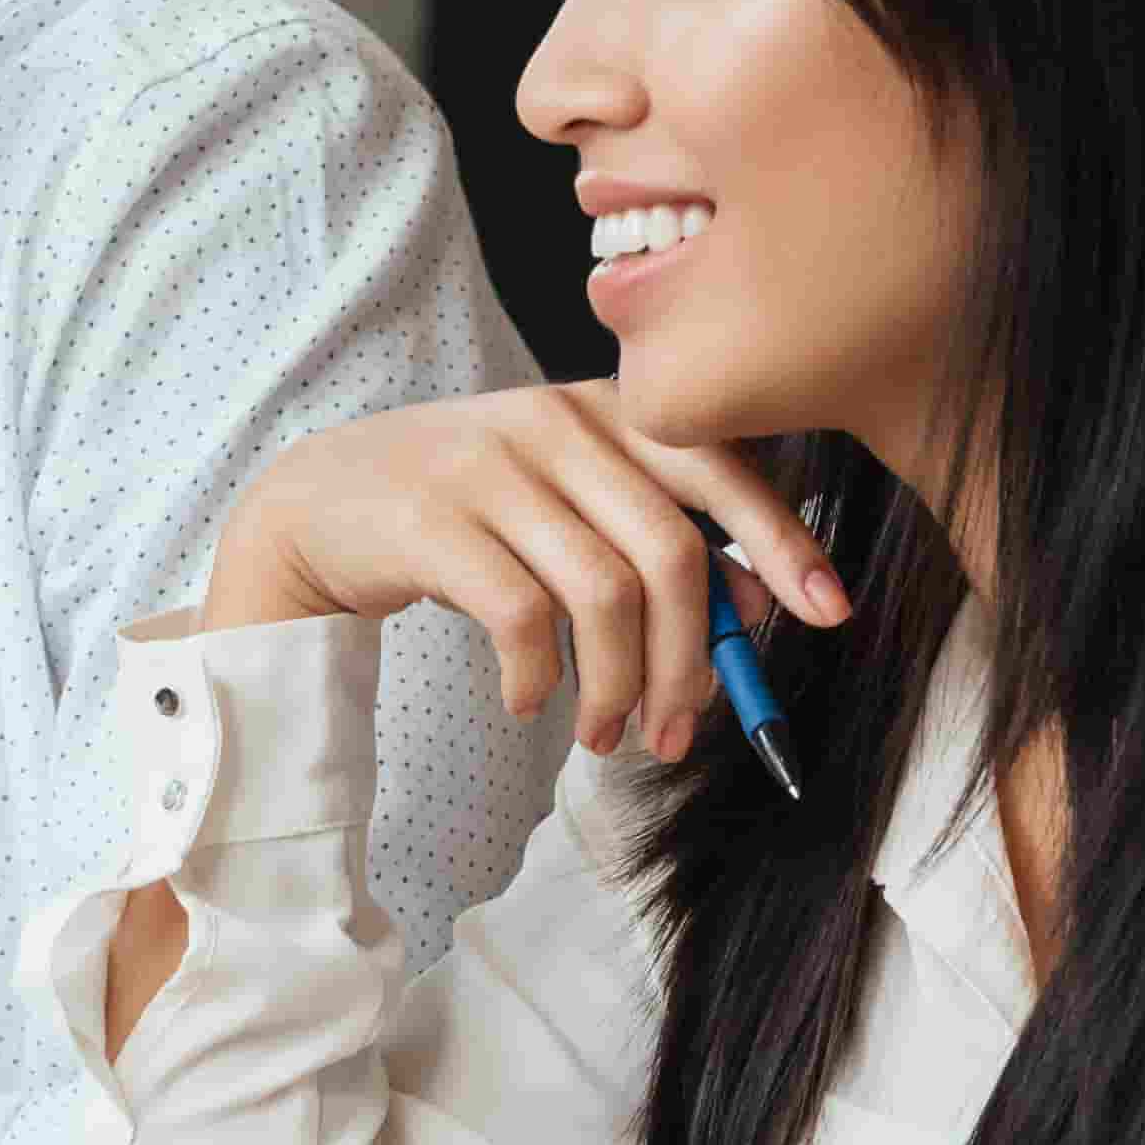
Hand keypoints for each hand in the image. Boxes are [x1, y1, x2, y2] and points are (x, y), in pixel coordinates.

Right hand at [202, 382, 849, 762]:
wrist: (315, 505)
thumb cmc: (461, 512)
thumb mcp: (564, 504)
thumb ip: (651, 531)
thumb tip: (757, 600)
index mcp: (600, 409)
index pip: (718, 465)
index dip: (782, 539)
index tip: (830, 612)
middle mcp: (552, 423)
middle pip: (670, 550)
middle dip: (691, 660)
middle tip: (678, 732)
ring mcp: (488, 467)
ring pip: (603, 593)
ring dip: (616, 686)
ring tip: (604, 735)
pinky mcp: (429, 520)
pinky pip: (520, 616)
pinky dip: (537, 678)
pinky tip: (527, 701)